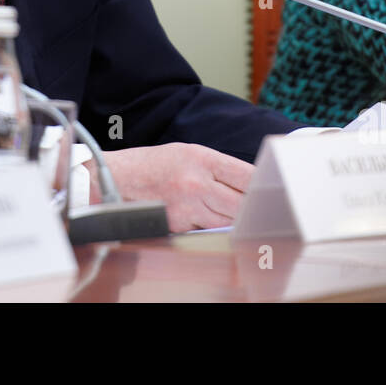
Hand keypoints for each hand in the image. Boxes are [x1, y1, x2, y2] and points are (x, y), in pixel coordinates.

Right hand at [95, 143, 252, 232]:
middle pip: (242, 202)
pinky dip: (213, 228)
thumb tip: (247, 183)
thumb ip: (216, 168)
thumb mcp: (186, 153)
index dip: (264, 185)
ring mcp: (187, 206)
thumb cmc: (150, 166)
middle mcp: (196, 182)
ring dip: (236, 220)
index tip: (273, 189)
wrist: (112, 181)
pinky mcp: (178, 225)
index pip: (247, 174)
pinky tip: (214, 222)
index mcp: (201, 158)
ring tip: (242, 217)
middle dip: (253, 206)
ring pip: (228, 220)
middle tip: (263, 208)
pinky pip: (207, 230)